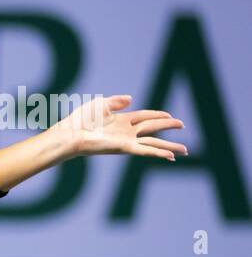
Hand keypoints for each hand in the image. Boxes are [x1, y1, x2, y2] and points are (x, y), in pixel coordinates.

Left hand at [57, 94, 188, 160]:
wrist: (72, 133)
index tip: (170, 115)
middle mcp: (126, 131)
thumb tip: (131, 99)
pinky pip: (145, 151)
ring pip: (153, 143)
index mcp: (121, 120)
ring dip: (169, 147)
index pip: (145, 116)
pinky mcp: (124, 148)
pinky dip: (158, 153)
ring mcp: (126, 141)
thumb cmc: (81, 120)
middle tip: (182, 125)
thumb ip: (116, 101)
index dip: (158, 114)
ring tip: (184, 150)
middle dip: (168, 125)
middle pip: (153, 127)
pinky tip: (170, 157)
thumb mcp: (101, 104)